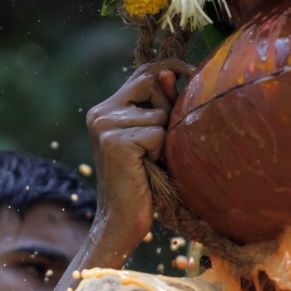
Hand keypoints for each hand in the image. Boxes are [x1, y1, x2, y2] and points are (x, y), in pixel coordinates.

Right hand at [85, 59, 192, 257]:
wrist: (120, 220)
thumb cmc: (143, 181)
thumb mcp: (153, 138)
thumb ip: (160, 106)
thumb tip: (171, 73)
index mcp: (104, 109)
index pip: (143, 72)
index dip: (169, 69)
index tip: (190, 73)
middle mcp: (100, 112)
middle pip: (151, 81)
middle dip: (168, 107)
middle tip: (158, 144)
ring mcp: (104, 125)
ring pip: (159, 112)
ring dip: (164, 137)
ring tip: (150, 160)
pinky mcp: (115, 141)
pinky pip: (157, 132)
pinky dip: (160, 151)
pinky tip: (147, 168)